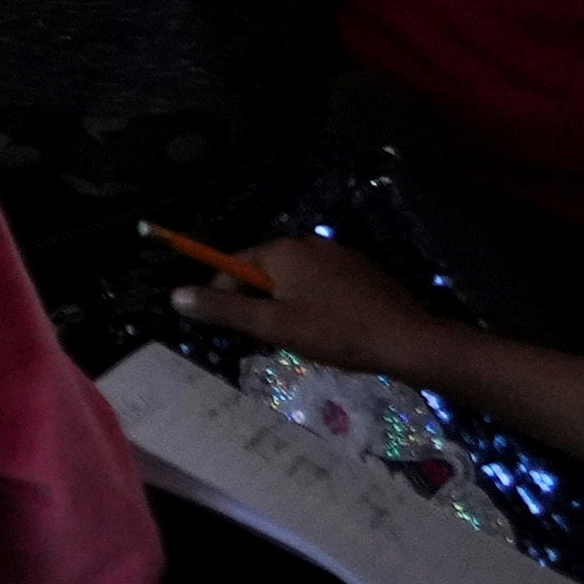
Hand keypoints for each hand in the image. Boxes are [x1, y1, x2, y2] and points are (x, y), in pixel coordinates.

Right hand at [187, 229, 453, 380]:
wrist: (407, 340)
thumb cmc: (336, 333)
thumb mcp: (274, 326)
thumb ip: (225, 309)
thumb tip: (176, 295)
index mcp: (281, 250)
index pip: (232, 265)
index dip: (226, 297)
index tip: (237, 329)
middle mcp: (306, 243)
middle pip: (264, 271)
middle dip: (262, 303)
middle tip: (274, 339)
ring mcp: (337, 254)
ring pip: (295, 279)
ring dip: (289, 304)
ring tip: (305, 338)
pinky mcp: (361, 270)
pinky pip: (323, 283)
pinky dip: (318, 303)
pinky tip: (333, 330)